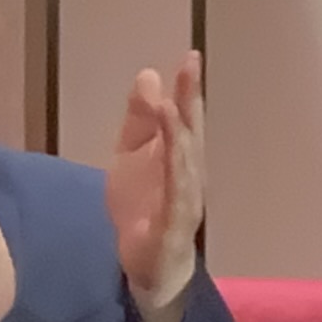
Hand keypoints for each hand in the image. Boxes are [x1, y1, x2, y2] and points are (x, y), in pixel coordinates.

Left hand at [107, 49, 205, 321]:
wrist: (147, 265)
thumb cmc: (144, 206)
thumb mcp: (131, 155)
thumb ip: (139, 119)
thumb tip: (149, 75)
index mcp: (177, 157)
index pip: (183, 117)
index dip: (187, 88)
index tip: (189, 56)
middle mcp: (188, 176)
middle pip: (189, 135)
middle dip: (190, 102)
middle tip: (189, 67)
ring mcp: (183, 202)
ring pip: (185, 165)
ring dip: (181, 137)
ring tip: (173, 107)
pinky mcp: (172, 228)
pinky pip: (176, 201)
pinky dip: (175, 180)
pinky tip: (173, 161)